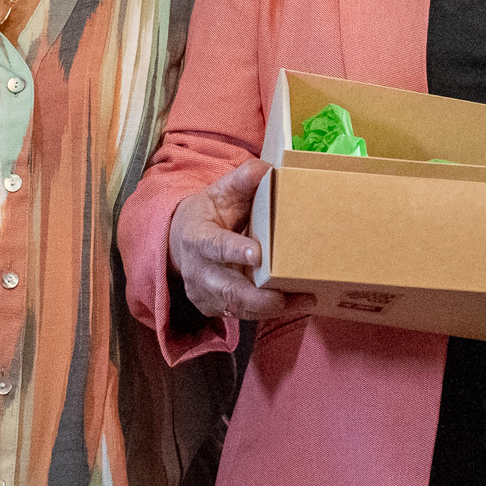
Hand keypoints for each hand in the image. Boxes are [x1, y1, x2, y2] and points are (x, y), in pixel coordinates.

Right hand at [167, 159, 309, 324]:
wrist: (181, 240)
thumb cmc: (209, 213)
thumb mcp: (220, 191)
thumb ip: (242, 180)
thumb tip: (267, 169)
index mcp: (197, 237)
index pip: (214, 246)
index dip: (234, 252)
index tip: (257, 255)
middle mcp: (199, 270)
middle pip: (226, 289)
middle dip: (256, 297)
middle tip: (285, 296)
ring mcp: (206, 293)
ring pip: (237, 307)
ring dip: (270, 308)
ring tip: (305, 300)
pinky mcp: (215, 307)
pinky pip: (242, 315)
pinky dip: (268, 312)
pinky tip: (296, 304)